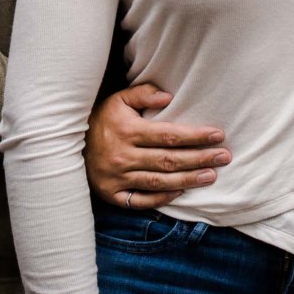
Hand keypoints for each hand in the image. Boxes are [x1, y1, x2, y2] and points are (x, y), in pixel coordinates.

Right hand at [85, 82, 231, 209]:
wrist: (68, 145)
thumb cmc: (101, 118)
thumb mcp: (118, 99)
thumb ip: (143, 93)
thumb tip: (169, 96)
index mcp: (127, 130)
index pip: (168, 134)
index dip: (195, 136)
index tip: (217, 134)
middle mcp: (123, 156)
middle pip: (169, 160)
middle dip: (200, 158)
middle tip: (224, 157)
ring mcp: (118, 178)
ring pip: (160, 182)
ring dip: (189, 179)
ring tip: (211, 175)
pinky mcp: (114, 195)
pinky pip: (143, 200)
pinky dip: (164, 198)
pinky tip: (182, 191)